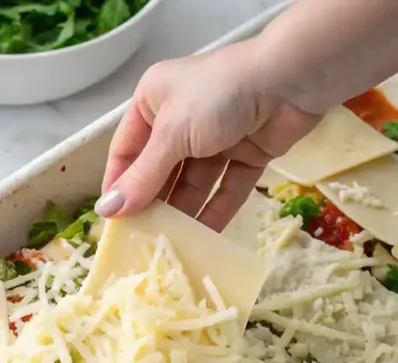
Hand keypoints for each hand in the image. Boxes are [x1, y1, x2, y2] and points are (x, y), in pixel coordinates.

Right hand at [95, 39, 320, 229]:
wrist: (289, 80)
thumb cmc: (218, 95)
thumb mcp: (171, 135)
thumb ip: (142, 177)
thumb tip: (108, 211)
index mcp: (153, 102)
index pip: (126, 150)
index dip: (119, 185)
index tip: (112, 221)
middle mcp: (180, 118)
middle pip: (160, 171)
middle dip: (152, 203)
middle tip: (140, 240)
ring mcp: (215, 137)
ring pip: (193, 183)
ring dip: (184, 212)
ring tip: (170, 246)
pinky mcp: (246, 152)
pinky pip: (226, 187)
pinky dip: (217, 210)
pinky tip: (204, 239)